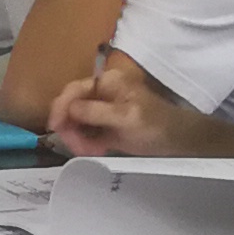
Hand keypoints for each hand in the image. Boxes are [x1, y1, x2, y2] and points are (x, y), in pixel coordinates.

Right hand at [43, 57, 192, 155]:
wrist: (178, 141)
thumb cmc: (156, 124)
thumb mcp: (127, 117)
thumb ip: (96, 112)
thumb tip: (69, 110)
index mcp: (107, 82)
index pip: (74, 90)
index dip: (61, 107)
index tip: (55, 128)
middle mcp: (101, 93)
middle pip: (71, 107)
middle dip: (71, 128)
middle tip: (77, 147)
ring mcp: (102, 110)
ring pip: (75, 123)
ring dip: (78, 138)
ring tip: (90, 152)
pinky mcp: (104, 127)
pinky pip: (85, 134)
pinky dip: (86, 144)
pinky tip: (96, 151)